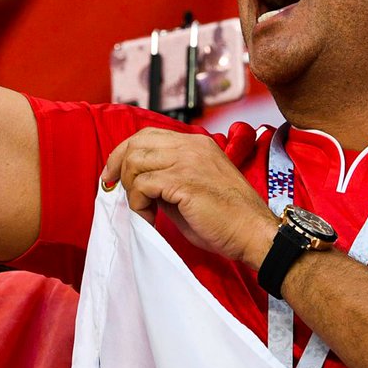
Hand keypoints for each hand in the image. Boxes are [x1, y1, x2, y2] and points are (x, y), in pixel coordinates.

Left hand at [103, 128, 278, 269]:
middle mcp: (192, 146)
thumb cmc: (228, 219)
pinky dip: (138, 205)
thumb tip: (140, 185)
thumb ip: (170, 180)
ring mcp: (188, 161)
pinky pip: (143, 185)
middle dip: (117, 167)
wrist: (253, 232)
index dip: (124, 153)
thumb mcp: (195, 189)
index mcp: (196, 144)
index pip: (148, 135)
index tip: (113, 176)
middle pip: (136, 143)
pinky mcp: (183, 181)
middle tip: (115, 192)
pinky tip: (149, 219)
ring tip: (142, 211)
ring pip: (135, 162)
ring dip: (130, 190)